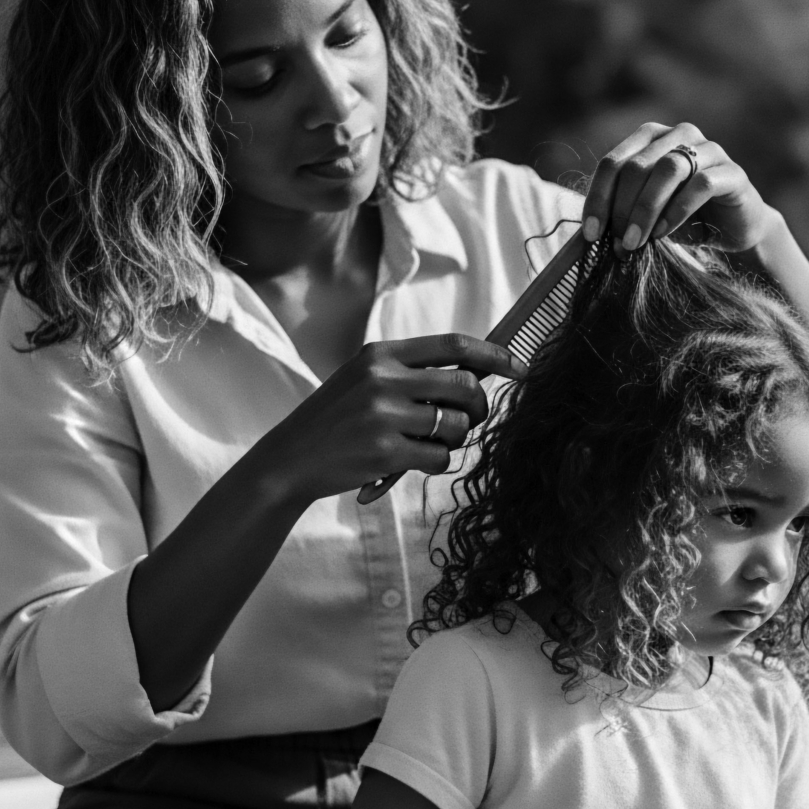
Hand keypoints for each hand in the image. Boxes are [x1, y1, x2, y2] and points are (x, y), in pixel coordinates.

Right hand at [273, 333, 525, 504]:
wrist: (288, 460)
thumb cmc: (335, 422)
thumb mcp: (363, 380)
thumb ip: (409, 373)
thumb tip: (474, 374)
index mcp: (380, 355)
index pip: (453, 345)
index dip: (494, 355)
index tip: (519, 367)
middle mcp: (383, 379)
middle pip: (465, 384)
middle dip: (480, 406)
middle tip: (470, 420)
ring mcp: (383, 415)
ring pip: (457, 424)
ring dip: (456, 438)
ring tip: (430, 443)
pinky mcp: (384, 452)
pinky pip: (440, 458)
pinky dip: (436, 463)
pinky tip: (411, 462)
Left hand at [581, 121, 773, 255]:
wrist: (732, 231)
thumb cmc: (681, 220)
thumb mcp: (644, 216)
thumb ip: (620, 215)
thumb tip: (591, 235)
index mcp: (650, 138)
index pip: (612, 163)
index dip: (598, 198)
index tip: (591, 234)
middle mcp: (678, 135)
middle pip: (637, 166)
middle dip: (622, 209)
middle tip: (619, 243)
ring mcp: (709, 149)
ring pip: (668, 169)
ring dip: (646, 209)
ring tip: (637, 242)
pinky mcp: (732, 172)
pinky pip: (701, 184)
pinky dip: (677, 210)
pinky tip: (664, 233)